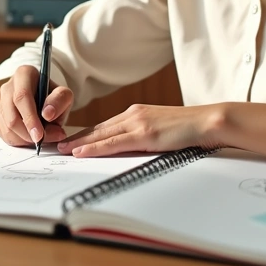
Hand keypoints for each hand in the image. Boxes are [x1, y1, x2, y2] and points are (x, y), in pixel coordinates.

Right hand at [0, 65, 72, 146]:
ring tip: (41, 138)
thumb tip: (47, 114)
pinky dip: (19, 141)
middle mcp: (7, 87)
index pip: (22, 96)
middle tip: (42, 141)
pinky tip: (31, 137)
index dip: (30, 118)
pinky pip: (4, 135)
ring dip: (24, 139)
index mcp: (24, 74)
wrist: (43, 102)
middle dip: (27, 133)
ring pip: (7, 128)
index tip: (40, 135)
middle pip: (12, 115)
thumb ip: (60, 101)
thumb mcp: (64, 95)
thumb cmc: (52, 98)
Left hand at [56, 104, 224, 157]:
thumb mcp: (162, 130)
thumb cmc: (190, 129)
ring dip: (79, 143)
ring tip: (62, 150)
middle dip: (76, 138)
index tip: (71, 141)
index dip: (86, 134)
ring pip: (100, 135)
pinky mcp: (144, 134)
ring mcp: (138, 123)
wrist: (207, 121)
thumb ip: (145, 136)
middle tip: (58, 145)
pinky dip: (94, 148)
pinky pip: (112, 143)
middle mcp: (133, 114)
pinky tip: (80, 152)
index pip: (106, 126)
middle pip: (98, 129)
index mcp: (137, 113)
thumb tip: (133, 149)